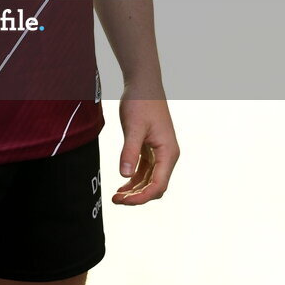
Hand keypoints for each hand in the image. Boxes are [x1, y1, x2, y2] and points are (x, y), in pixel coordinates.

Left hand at [112, 87, 179, 204]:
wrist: (143, 83)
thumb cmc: (141, 101)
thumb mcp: (133, 127)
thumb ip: (130, 151)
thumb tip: (124, 175)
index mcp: (168, 152)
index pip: (158, 185)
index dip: (141, 197)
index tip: (124, 201)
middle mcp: (167, 155)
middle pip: (155, 186)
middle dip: (137, 196)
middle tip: (116, 201)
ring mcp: (160, 152)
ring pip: (150, 180)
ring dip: (135, 190)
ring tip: (116, 197)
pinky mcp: (152, 148)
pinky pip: (145, 170)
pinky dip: (135, 179)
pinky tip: (122, 184)